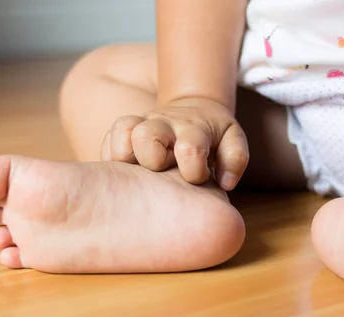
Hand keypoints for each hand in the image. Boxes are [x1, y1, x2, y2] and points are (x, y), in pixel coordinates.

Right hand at [101, 97, 248, 190]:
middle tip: (162, 170)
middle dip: (152, 159)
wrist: (195, 108)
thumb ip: (234, 158)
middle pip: (147, 135)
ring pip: (123, 130)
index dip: (193, 171)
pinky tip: (123, 172)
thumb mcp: (232, 140)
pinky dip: (110, 156)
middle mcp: (165, 124)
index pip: (189, 149)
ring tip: (137, 172)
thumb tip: (224, 182)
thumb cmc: (214, 134)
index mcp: (194, 129)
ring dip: (126, 155)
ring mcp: (143, 124)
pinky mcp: (125, 131)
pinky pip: (108, 139)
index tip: (198, 178)